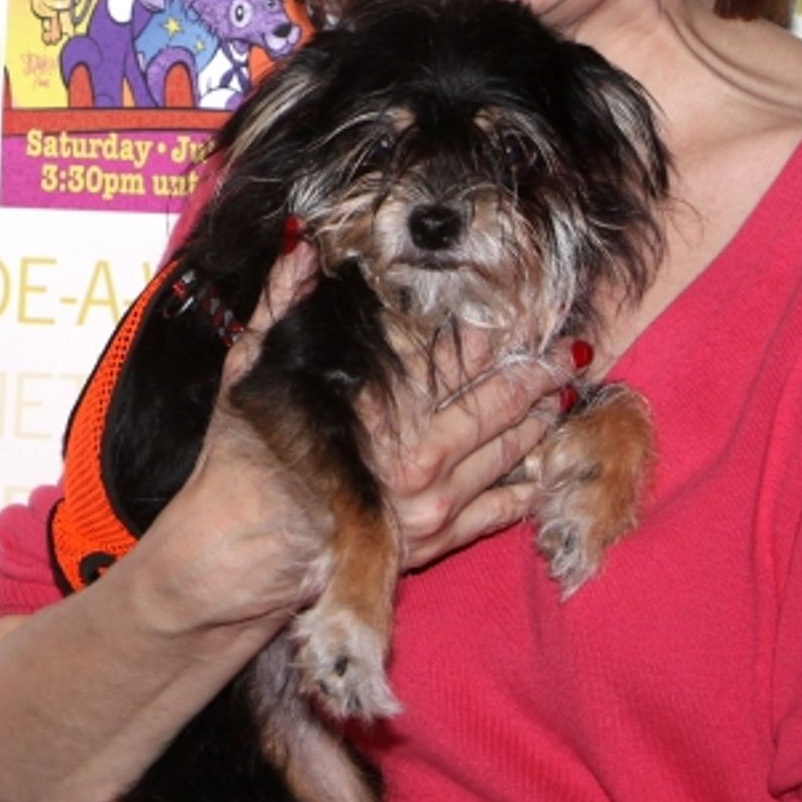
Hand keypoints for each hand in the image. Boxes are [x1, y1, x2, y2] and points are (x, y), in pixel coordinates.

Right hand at [151, 246, 563, 629]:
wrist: (232, 556)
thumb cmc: (240, 458)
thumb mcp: (252, 369)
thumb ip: (282, 303)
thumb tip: (302, 245)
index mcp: (379, 411)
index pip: (450, 359)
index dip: (491, 332)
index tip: (523, 306)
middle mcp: (413, 460)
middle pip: (491, 407)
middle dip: (534, 376)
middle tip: (568, 350)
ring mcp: (426, 510)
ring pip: (502, 456)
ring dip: (537, 423)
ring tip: (564, 393)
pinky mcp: (428, 549)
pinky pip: (493, 514)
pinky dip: (523, 488)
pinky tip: (544, 468)